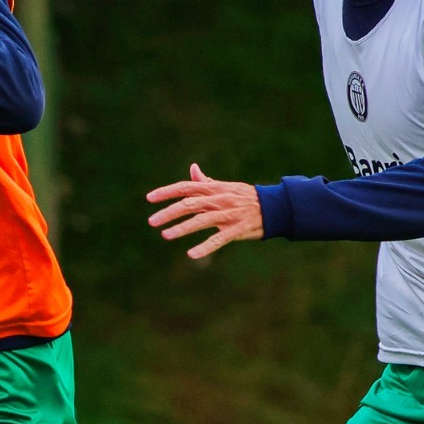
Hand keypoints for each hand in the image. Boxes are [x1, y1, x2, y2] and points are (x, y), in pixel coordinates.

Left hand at [146, 164, 263, 258]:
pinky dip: (205, 247)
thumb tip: (192, 168)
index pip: (185, 187)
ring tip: (165, 235)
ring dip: (182, 228)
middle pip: (189, 204)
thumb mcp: (225, 186)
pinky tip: (191, 255)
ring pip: (201, 221)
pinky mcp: (236, 230)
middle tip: (152, 222)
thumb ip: (206, 182)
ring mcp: (227, 215)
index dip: (166, 192)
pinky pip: (218, 239)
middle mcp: (218, 200)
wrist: (274, 206)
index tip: (150, 198)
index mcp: (213, 189)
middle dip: (168, 212)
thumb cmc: (245, 197)